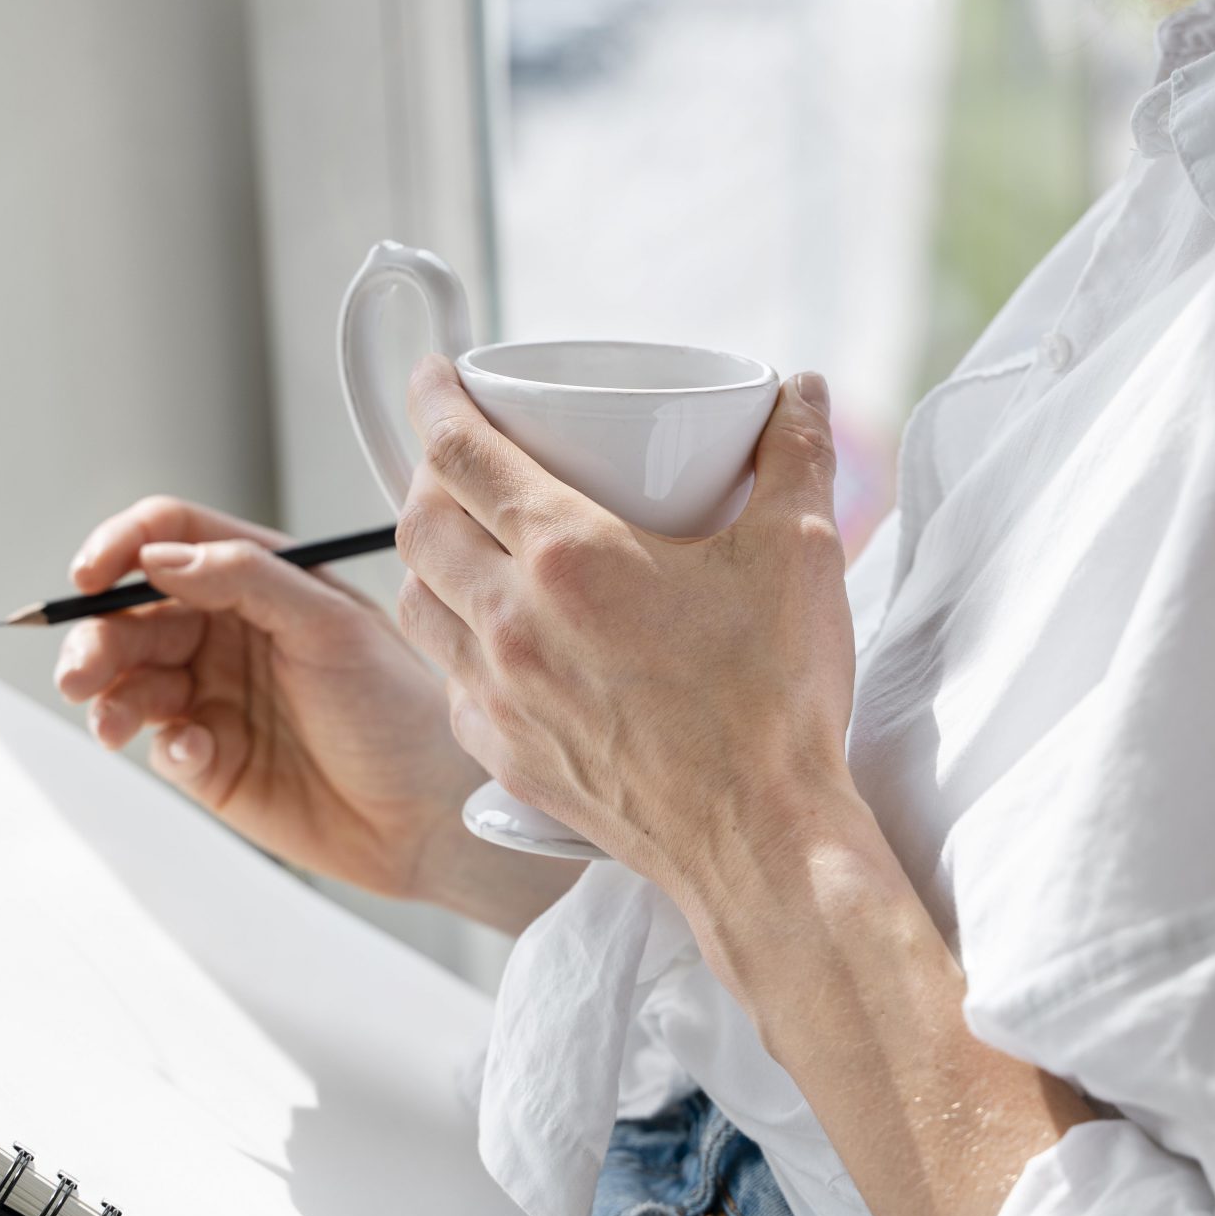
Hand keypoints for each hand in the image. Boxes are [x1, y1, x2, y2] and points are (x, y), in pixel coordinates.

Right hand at [54, 495, 580, 927]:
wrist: (428, 816)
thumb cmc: (400, 709)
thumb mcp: (333, 627)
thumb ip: (248, 580)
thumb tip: (158, 555)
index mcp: (261, 580)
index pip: (170, 537)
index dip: (121, 546)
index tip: (91, 575)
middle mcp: (229, 630)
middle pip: (131, 611)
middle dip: (96, 636)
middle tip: (81, 670)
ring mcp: (214, 695)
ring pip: (127, 677)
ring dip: (106, 692)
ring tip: (112, 718)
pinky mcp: (207, 760)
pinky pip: (155, 740)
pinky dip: (156, 742)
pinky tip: (192, 752)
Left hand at [394, 355, 873, 926]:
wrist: (758, 840)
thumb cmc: (773, 701)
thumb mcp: (797, 554)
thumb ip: (795, 456)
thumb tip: (799, 392)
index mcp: (570, 555)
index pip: (461, 452)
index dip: (435, 399)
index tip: (434, 375)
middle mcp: (511, 621)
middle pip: (418, 521)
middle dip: (427, 474)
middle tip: (461, 458)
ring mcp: (498, 694)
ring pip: (415, 600)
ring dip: (427, 557)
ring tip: (467, 540)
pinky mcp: (503, 753)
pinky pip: (446, 678)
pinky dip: (453, 640)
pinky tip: (496, 636)